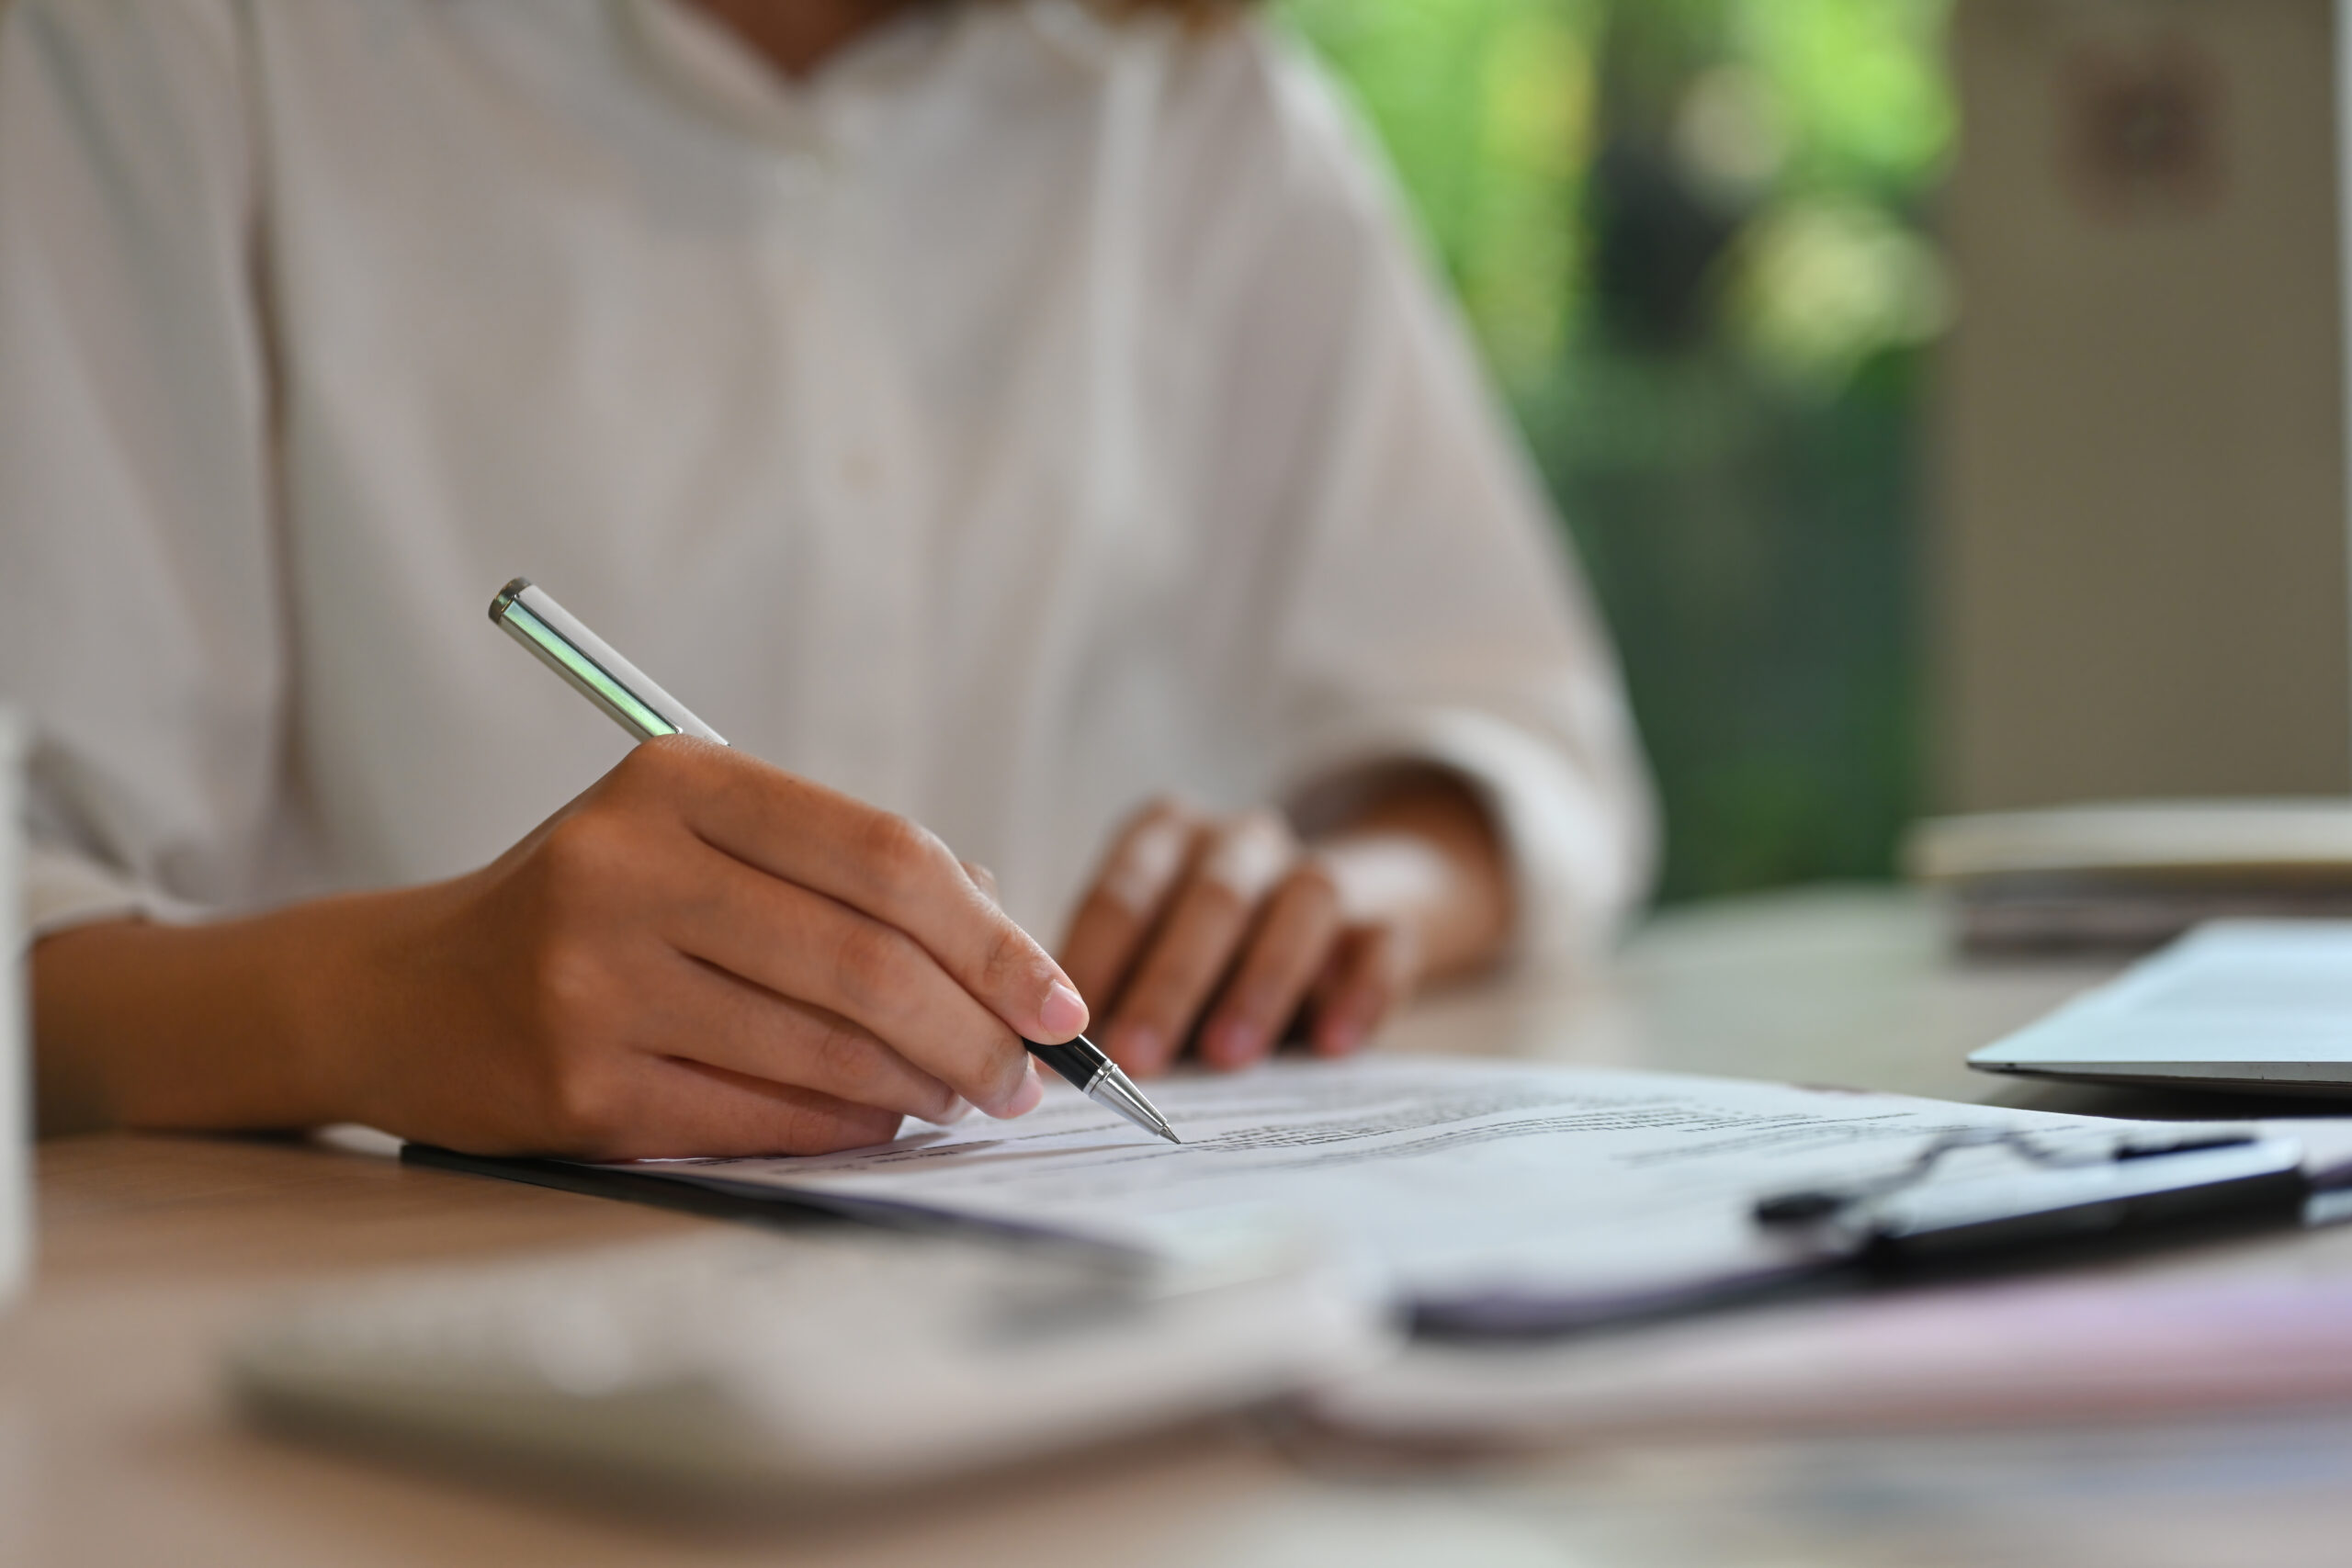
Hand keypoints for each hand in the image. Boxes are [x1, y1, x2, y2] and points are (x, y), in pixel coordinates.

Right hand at [32, 738, 1089, 1157]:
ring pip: (825, 1047)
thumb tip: (1002, 937)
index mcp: (678, 781)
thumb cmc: (593, 908)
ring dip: (925, 1084)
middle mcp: (629, 869)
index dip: (993, 933)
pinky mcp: (581, 1088)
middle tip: (1030, 1072)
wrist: (401, 993)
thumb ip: (841, 867)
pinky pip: (762, 1116)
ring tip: (970, 1095)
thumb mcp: (700, 838)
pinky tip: (887, 1120)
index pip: (885, 855)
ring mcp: (596, 981)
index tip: (1058, 994)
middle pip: (868, 960)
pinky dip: (848, 1125)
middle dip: (979, 1027)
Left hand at [1057, 780, 1510, 1077]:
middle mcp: (1241, 842)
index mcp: (1166, 838)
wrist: (1331, 921)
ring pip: (1303, 903)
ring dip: (1261, 981)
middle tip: (1134, 1057)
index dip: (1095, 961)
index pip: (1124, 889)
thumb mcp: (1144, 958)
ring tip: (1228, 1056)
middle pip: (1211, 898)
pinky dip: (1361, 991)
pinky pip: (1384, 942)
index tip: (1065, 1035)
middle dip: (1170, 980)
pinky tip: (1335, 1044)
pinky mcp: (1387, 917)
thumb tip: (1035, 1072)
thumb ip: (1104, 994)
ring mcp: (1319, 872)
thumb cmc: (1198, 956)